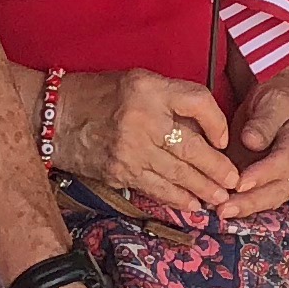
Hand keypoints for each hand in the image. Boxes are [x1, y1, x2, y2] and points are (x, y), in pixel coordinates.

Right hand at [55, 68, 239, 217]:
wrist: (53, 115)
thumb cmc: (99, 95)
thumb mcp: (138, 82)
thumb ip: (170, 100)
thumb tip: (205, 131)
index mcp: (149, 88)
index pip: (197, 101)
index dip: (217, 122)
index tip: (224, 139)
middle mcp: (142, 118)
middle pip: (192, 147)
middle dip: (217, 169)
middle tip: (235, 182)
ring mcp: (129, 148)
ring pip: (176, 173)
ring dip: (203, 189)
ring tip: (220, 198)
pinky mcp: (118, 171)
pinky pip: (154, 188)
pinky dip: (176, 198)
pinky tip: (192, 205)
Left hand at [218, 61, 288, 216]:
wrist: (281, 101)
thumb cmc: (278, 99)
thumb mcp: (273, 101)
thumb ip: (264, 121)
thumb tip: (252, 141)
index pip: (285, 162)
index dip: (263, 175)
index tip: (240, 183)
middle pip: (278, 189)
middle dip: (251, 201)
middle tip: (225, 209)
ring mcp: (283, 176)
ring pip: (268, 198)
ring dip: (245, 208)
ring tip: (219, 212)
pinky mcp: (268, 181)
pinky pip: (257, 197)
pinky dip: (241, 205)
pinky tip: (220, 208)